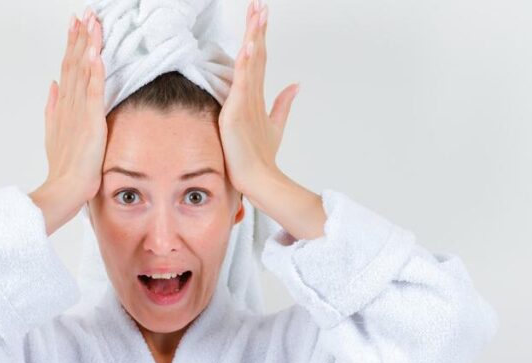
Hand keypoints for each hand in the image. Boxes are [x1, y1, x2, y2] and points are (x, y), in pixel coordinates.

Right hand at [31, 7, 105, 235]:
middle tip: (84, 14)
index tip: (76, 25)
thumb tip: (53, 86)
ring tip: (91, 22)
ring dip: (87, 45)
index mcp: (63, 106)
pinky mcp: (90, 121)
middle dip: (79, 36)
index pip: (68, 68)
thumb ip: (53, 108)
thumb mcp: (55, 133)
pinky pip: (93, 90)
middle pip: (74, 63)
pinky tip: (95, 52)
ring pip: (83, 70)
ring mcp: (78, 111)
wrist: (64, 189)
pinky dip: (94, 70)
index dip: (73, 45)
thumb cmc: (64, 169)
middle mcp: (68, 104)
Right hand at [218, 0, 299, 195]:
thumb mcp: (275, 124)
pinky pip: (242, 82)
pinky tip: (249, 45)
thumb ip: (283, 104)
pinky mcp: (236, 112)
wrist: (256, 178)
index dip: (260, 35)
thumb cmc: (259, 156)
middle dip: (255, 27)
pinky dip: (246, 62)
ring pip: (248, 61)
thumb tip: (295, 85)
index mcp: (253, 96)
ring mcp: (239, 102)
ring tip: (256, 13)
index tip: (261, 13)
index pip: (258, 58)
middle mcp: (245, 95)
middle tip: (257, 3)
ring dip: (253, 36)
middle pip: (253, 54)